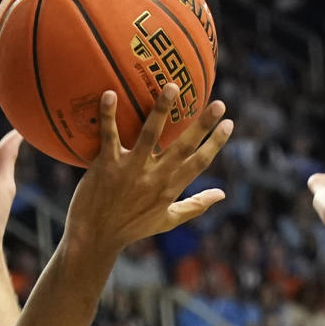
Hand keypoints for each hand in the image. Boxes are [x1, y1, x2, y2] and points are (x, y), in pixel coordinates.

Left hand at [64, 85, 231, 255]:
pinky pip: (108, 137)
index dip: (215, 144)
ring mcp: (130, 170)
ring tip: (172, 86)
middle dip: (202, 125)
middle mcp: (153, 178)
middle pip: (182, 148)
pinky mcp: (107, 166)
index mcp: (169, 189)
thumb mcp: (166, 221)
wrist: (95, 238)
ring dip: (161, 110)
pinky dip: (108, 116)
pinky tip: (111, 93)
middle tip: (219, 103)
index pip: (199, 164)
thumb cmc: (130, 228)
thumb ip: (194, 205)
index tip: (229, 123)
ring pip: (149, 136)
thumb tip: (221, 194)